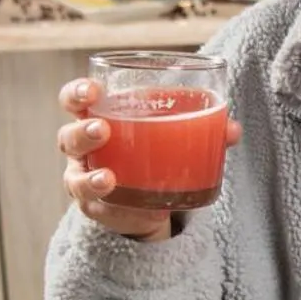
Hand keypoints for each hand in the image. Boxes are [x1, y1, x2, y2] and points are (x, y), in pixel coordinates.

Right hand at [57, 77, 240, 240]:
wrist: (149, 199)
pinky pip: (95, 209)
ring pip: (75, 178)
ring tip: (109, 179)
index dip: (78, 92)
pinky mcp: (97, 209)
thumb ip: (204, 129)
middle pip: (68, 136)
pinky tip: (128, 207)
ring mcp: (86, 179)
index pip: (76, 100)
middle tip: (102, 130)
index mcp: (101, 117)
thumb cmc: (155, 152)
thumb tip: (232, 130)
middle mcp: (85, 149)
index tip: (93, 90)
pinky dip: (111, 208)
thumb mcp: (176, 136)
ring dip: (90, 177)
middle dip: (82, 131)